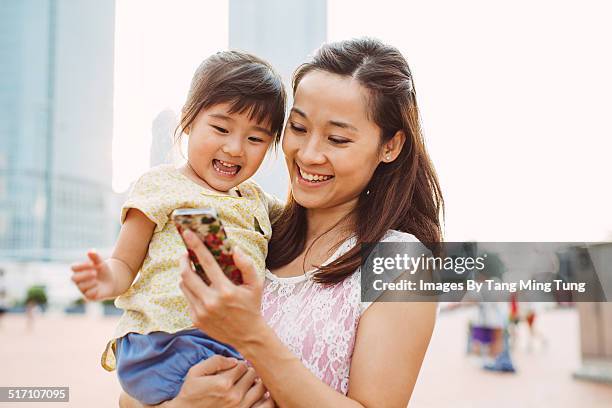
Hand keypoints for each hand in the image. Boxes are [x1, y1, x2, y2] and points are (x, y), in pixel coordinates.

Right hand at [70, 250, 115, 300]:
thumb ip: (95, 257)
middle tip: (94, 273)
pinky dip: (94, 290)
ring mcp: (82, 289)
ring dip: (91, 282)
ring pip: (81, 287)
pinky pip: (88, 294)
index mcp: (79, 271)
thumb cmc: (103, 271)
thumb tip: (90, 251)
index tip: (92, 264)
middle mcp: (79, 280)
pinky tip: (98, 287)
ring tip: (97, 281)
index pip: (74, 268)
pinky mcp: (88, 296)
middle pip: (73, 278)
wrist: (113, 282)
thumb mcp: (101, 263)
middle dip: (84, 275)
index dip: (82, 266)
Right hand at [119, 355, 273, 407]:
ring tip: (254, 375)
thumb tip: (230, 354)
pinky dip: (264, 398)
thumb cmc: (189, 394)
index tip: (241, 354)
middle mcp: (233, 397)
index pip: (243, 363)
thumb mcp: (195, 373)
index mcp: (222, 383)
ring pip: (259, 389)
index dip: (243, 358)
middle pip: (253, 375)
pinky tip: (262, 392)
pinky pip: (261, 405)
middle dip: (252, 368)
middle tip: (249, 362)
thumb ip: (213, 361)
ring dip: (258, 381)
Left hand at [178, 230, 266, 351]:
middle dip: (183, 261)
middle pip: (186, 275)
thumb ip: (247, 265)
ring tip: (191, 269)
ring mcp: (201, 312)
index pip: (206, 263)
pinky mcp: (196, 320)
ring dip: (184, 275)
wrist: (248, 336)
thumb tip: (235, 249)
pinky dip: (190, 290)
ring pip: (184, 287)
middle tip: (186, 254)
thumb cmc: (252, 306)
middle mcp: (210, 302)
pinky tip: (199, 288)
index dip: (196, 246)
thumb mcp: (256, 285)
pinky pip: (187, 299)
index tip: (188, 233)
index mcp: (225, 291)